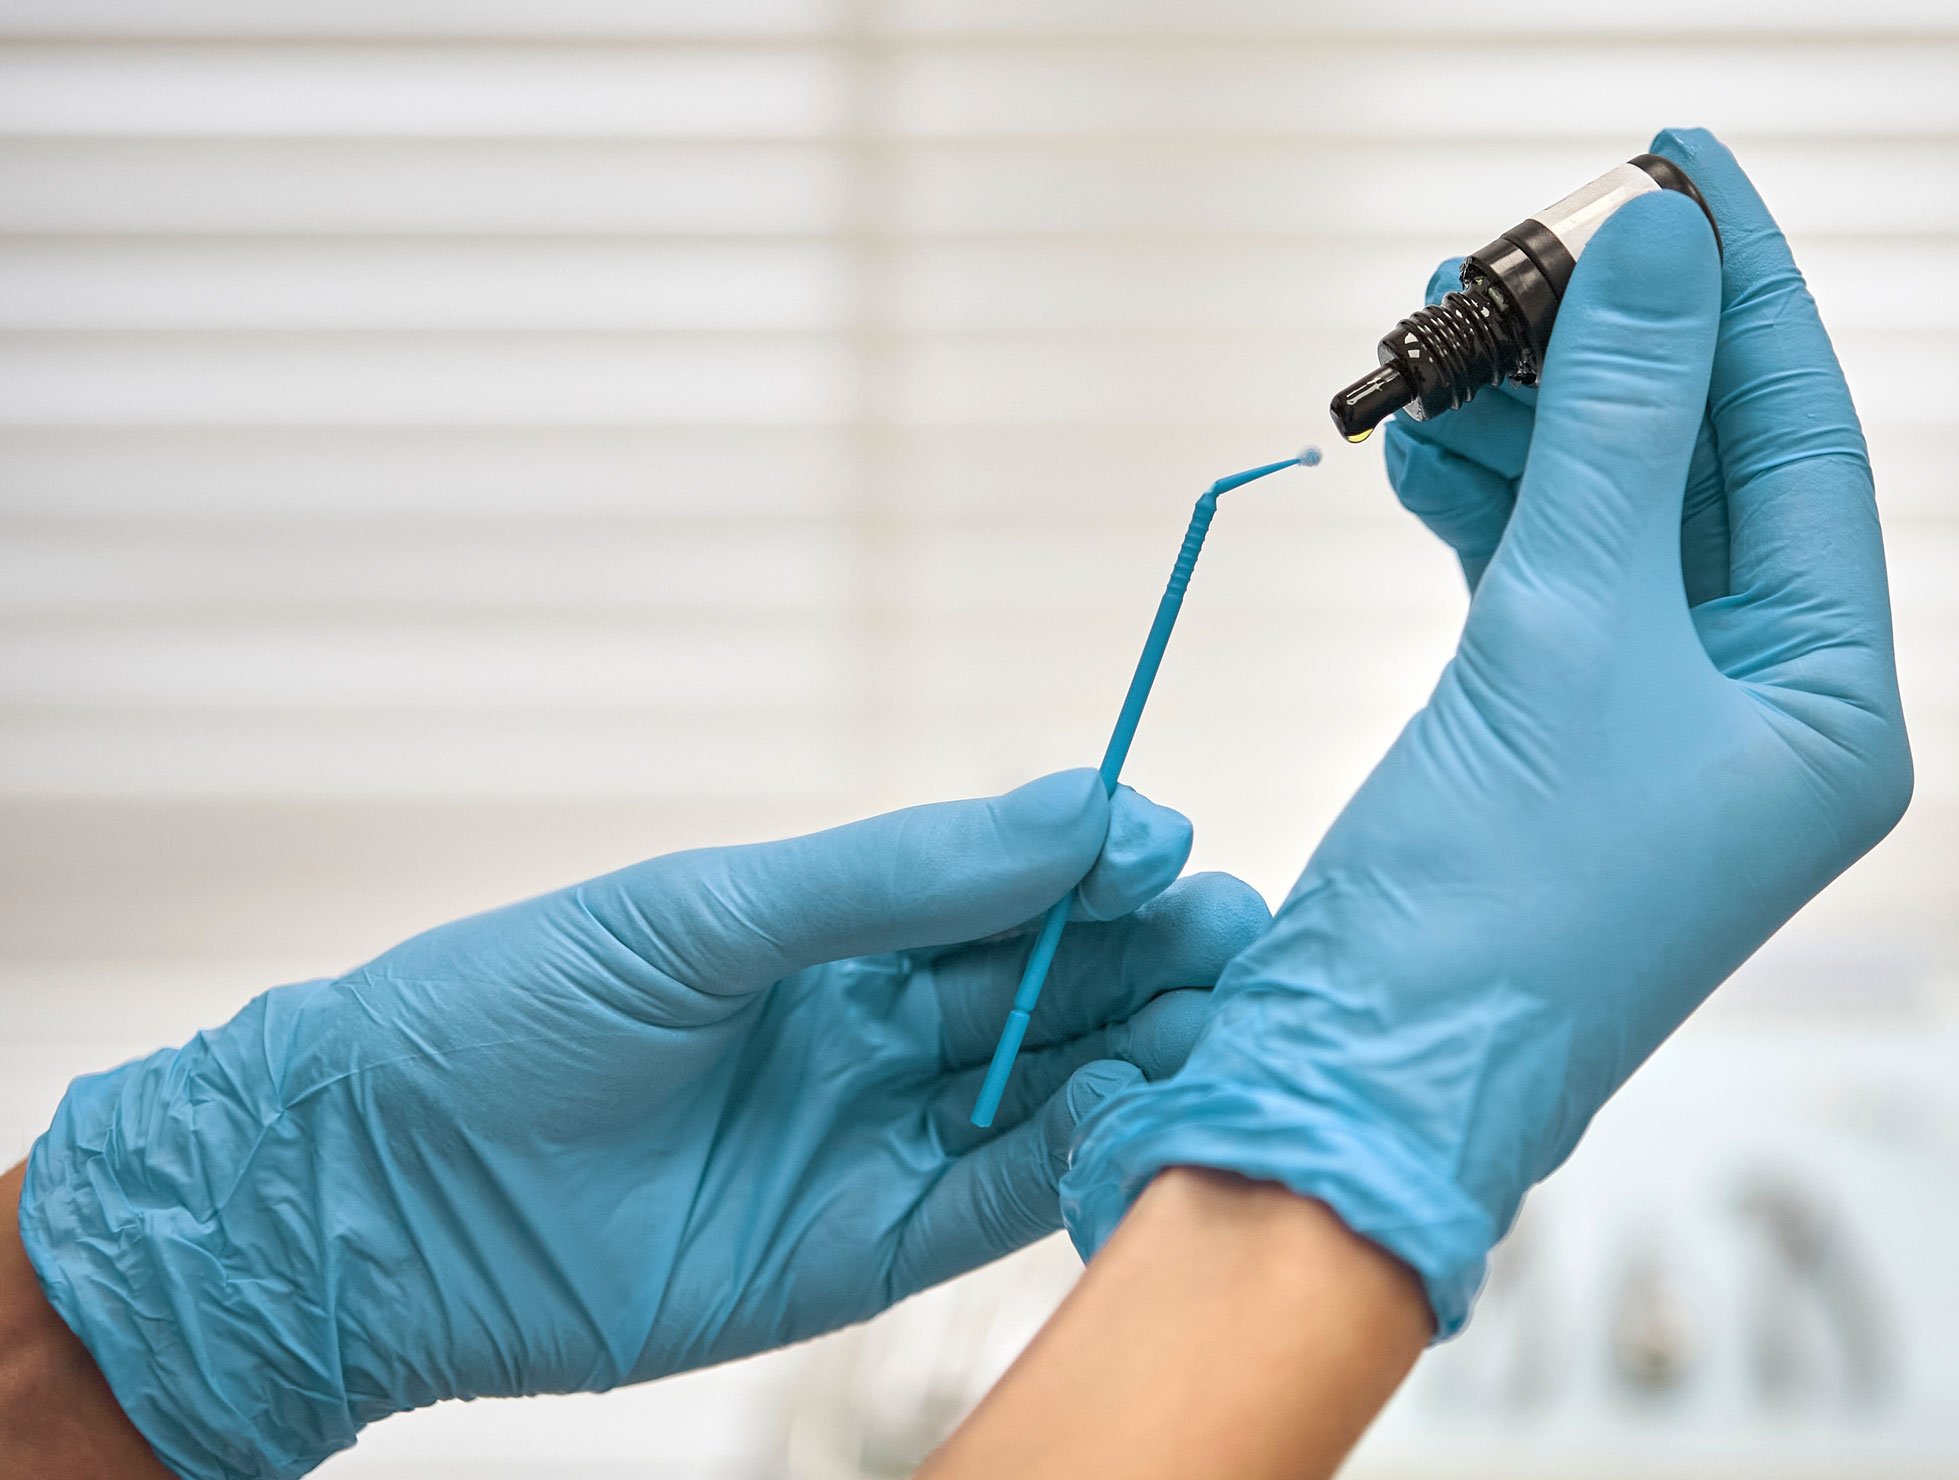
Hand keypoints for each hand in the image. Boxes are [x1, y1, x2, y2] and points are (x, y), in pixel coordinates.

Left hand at [18, 771, 1267, 1478]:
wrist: (376, 1203)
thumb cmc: (507, 1017)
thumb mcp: (704, 916)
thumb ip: (896, 874)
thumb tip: (1078, 810)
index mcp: (830, 929)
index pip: (1003, 886)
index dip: (1094, 864)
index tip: (1169, 844)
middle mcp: (870, 1030)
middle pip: (1052, 984)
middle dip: (1152, 955)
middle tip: (1245, 940)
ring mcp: (874, 1140)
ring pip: (1048, 1086)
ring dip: (1144, 1051)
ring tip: (1232, 1023)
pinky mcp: (865, 1251)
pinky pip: (999, 1199)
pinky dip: (1078, 1156)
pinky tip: (1141, 1110)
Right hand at [1065, 128, 1912, 1333]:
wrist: (1361, 1082)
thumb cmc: (1495, 904)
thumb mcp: (1569, 631)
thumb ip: (1621, 425)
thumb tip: (1661, 243)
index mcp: (1833, 702)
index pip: (1809, 441)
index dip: (1744, 291)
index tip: (1680, 158)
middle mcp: (1768, 709)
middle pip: (1709, 465)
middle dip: (1610, 350)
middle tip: (1517, 243)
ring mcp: (1662, 726)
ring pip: (1613, 512)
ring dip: (1531, 419)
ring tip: (1440, 330)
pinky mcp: (1562, 739)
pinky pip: (1544, 576)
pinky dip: (1485, 505)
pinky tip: (1423, 446)